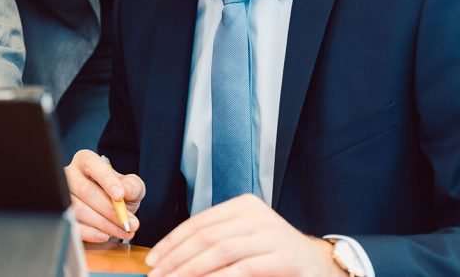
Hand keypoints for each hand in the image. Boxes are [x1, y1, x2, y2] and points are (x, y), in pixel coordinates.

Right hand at [64, 149, 143, 242]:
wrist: (111, 212)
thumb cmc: (118, 193)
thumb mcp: (131, 186)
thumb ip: (132, 186)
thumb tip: (125, 191)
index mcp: (86, 161)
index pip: (93, 164)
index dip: (106, 180)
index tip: (120, 196)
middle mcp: (70, 175)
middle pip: (85, 191)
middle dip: (109, 210)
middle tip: (128, 223)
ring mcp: (63, 196)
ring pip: (78, 210)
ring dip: (103, 224)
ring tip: (123, 231)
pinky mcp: (63, 216)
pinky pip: (73, 225)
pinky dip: (90, 233)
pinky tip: (105, 236)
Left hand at [145, 194, 340, 276]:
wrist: (322, 266)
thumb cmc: (275, 255)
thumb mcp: (245, 240)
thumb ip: (215, 243)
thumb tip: (172, 258)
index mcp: (243, 206)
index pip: (198, 222)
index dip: (172, 242)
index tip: (153, 261)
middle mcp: (257, 215)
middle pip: (205, 237)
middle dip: (176, 259)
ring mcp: (272, 235)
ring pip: (220, 251)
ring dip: (191, 270)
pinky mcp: (285, 258)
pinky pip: (243, 269)